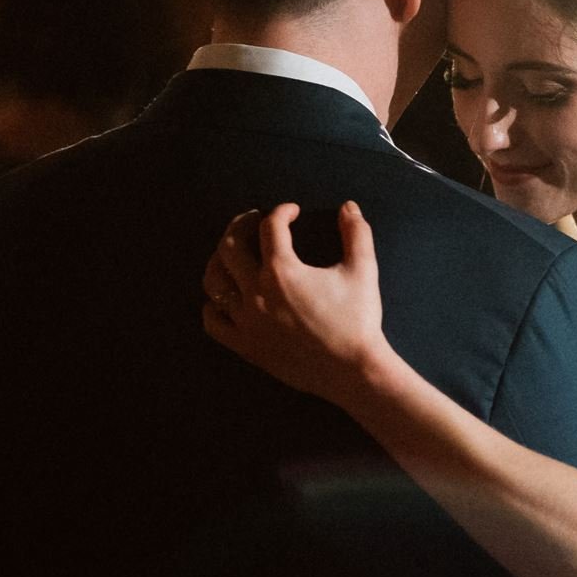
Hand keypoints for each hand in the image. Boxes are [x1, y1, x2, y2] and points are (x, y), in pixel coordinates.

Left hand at [201, 201, 392, 404]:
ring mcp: (246, 321)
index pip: (270, 227)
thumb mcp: (363, 271)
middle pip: (229, 246)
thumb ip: (356, 233)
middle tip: (253, 220)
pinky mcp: (245, 345)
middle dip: (240, 225)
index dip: (281, 212)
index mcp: (282, 270)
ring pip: (213, 281)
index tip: (292, 212)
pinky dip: (213, 305)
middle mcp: (257, 292)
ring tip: (232, 253)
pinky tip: (227, 296)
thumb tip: (349, 206)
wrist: (353, 370)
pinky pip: (213, 321)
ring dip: (219, 260)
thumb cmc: (358, 320)